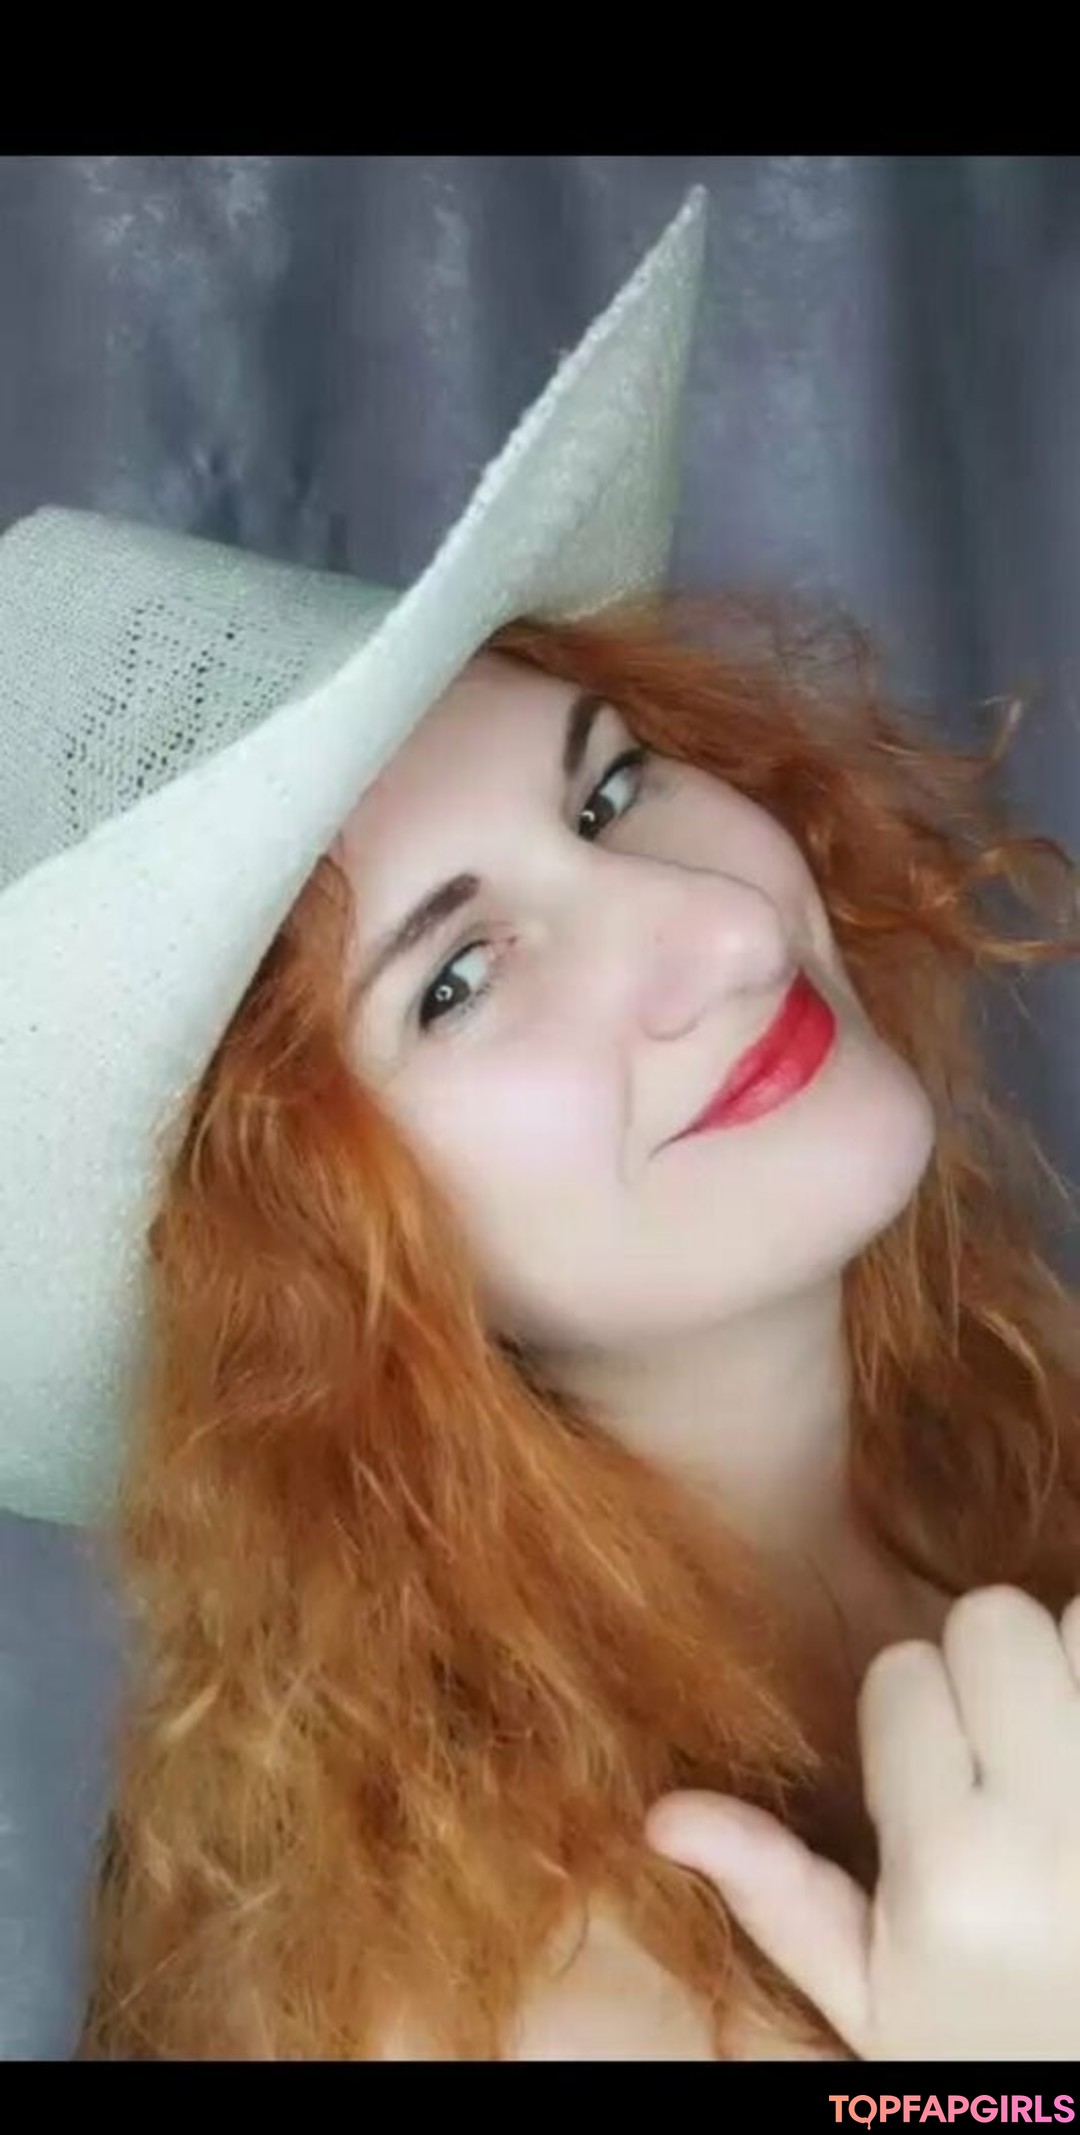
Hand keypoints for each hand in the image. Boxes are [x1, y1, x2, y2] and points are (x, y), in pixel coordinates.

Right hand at [645, 1585, 1079, 2059]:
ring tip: (1057, 1744)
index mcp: (950, 1874)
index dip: (908, 1715)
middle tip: (997, 1747)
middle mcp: (1051, 1832)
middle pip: (994, 1621)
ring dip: (1064, 1663)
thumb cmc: (988, 2052)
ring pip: (1077, 1621)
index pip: (903, 1671)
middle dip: (984, 1666)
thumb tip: (662, 1817)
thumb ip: (776, 1895)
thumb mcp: (870, 2004)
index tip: (929, 1786)